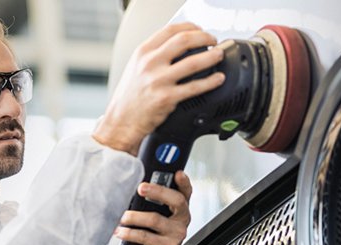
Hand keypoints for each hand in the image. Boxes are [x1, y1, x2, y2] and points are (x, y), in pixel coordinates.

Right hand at [93, 23, 224, 155]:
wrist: (121, 121)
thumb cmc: (129, 97)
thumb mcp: (135, 67)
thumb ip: (154, 55)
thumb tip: (178, 45)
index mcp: (143, 52)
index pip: (170, 30)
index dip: (190, 27)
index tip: (199, 30)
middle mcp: (150, 63)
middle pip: (184, 40)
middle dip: (203, 38)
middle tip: (212, 41)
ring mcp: (159, 80)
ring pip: (193, 62)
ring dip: (211, 57)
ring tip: (219, 55)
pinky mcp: (167, 98)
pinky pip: (195, 87)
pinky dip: (211, 81)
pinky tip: (218, 79)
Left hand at [114, 170, 193, 244]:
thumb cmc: (153, 236)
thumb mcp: (156, 216)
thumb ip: (151, 203)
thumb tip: (132, 186)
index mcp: (180, 209)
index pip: (186, 191)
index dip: (184, 182)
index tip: (178, 173)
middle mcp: (182, 219)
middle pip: (176, 200)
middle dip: (158, 191)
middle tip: (140, 187)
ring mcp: (176, 233)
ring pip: (154, 219)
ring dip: (134, 216)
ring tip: (121, 216)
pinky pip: (145, 236)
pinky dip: (129, 233)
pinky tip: (120, 231)